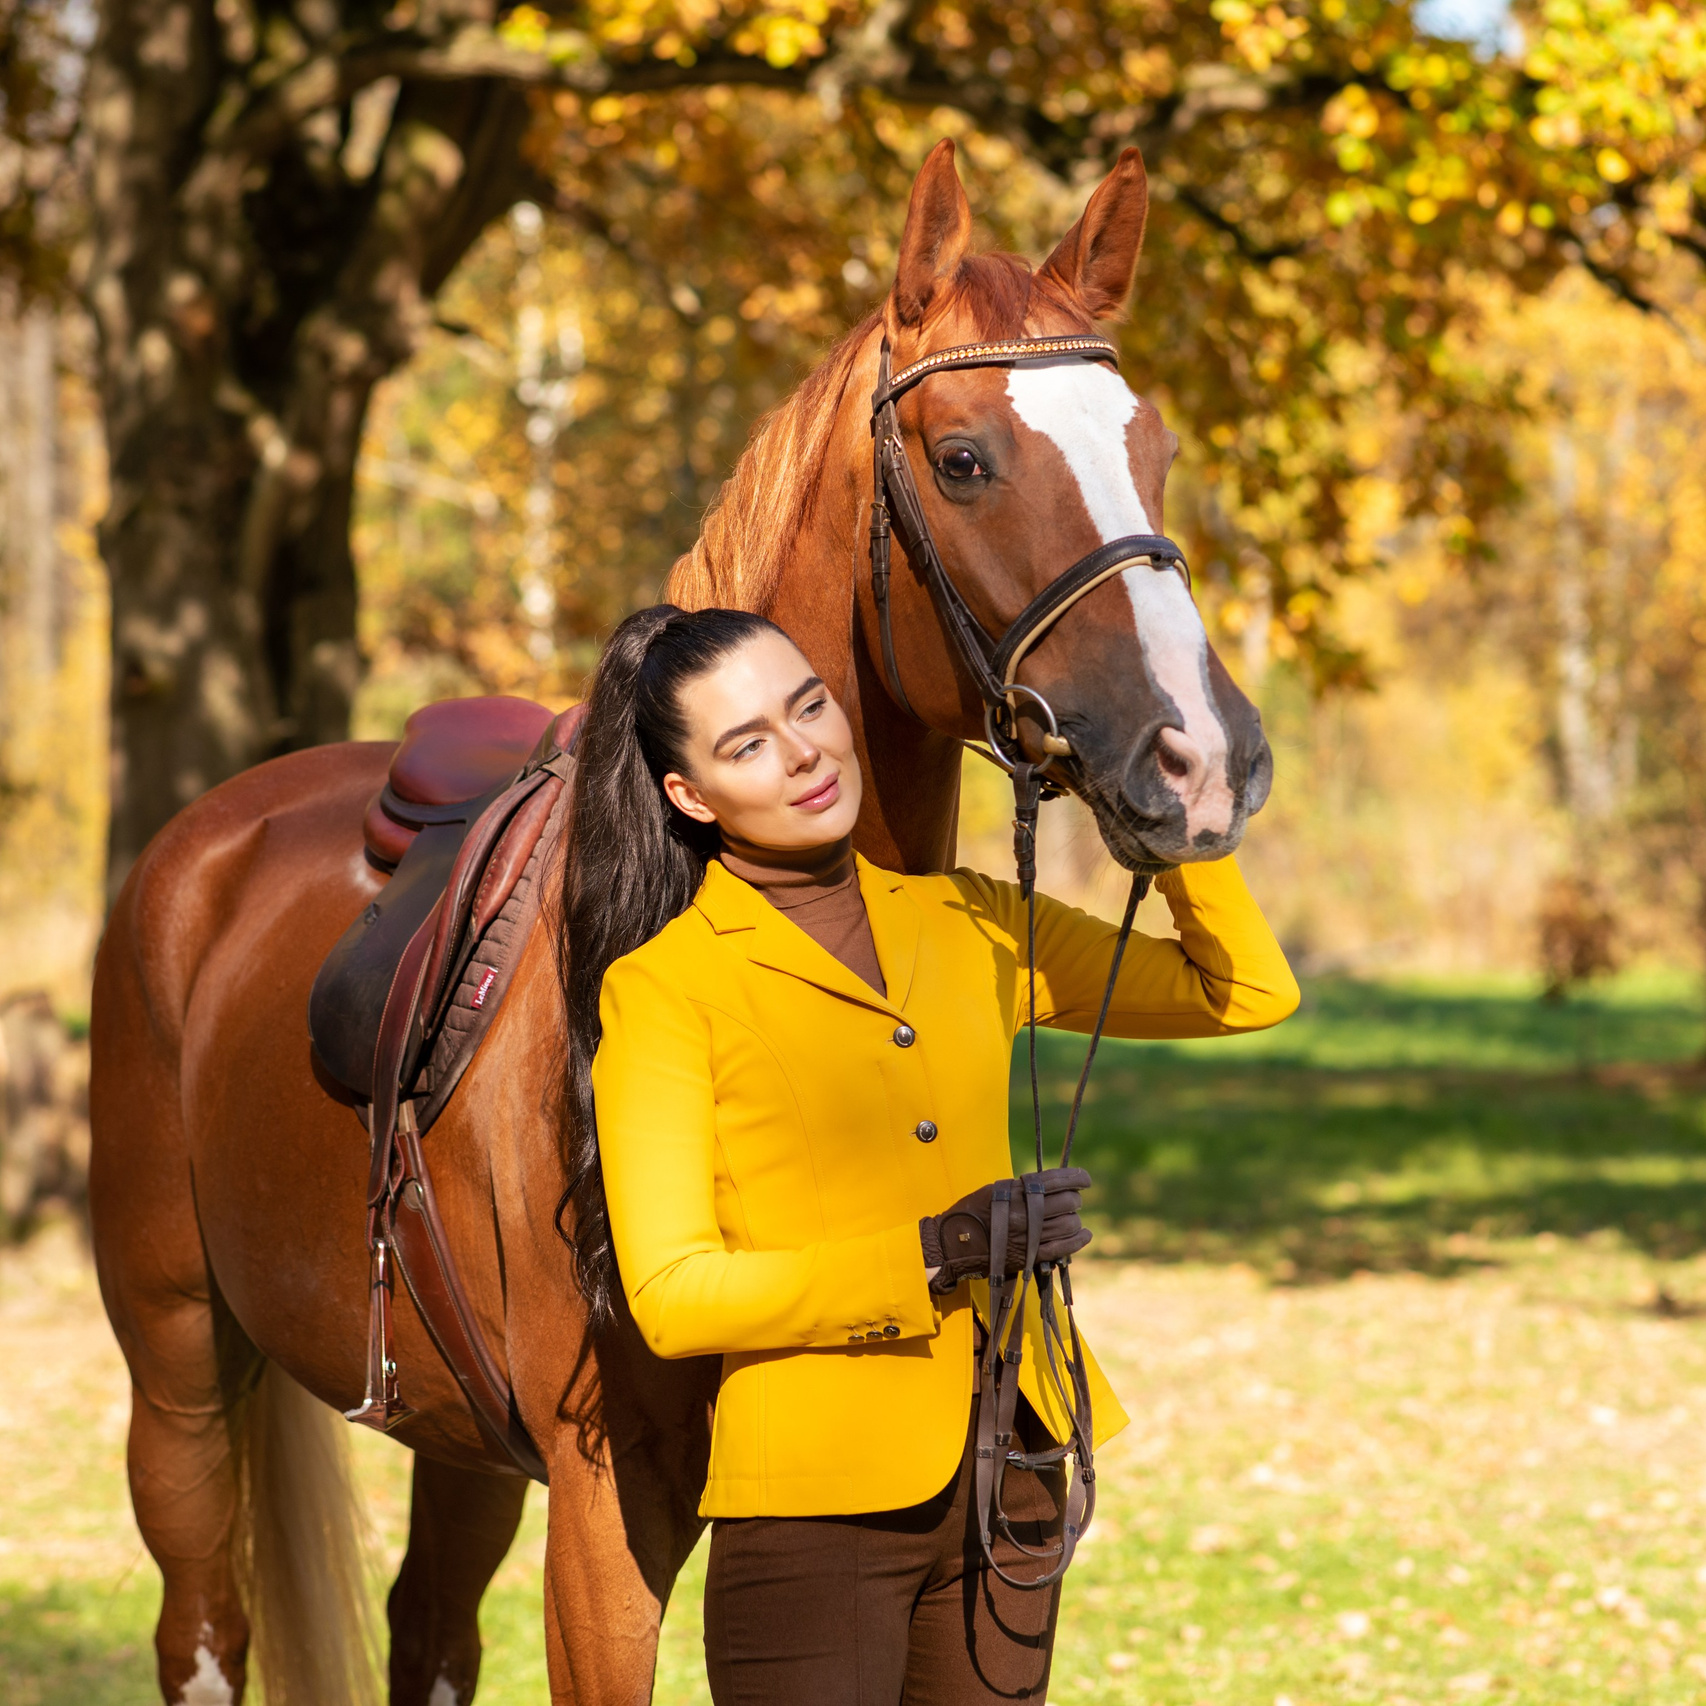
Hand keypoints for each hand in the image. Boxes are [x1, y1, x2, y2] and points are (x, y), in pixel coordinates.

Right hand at [919, 1168, 1091, 1293]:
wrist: (954, 1243)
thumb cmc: (973, 1213)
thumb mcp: (995, 1190)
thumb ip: (1023, 1188)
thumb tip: (1052, 1186)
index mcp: (1015, 1191)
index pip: (1055, 1180)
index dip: (1076, 1177)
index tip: (1085, 1178)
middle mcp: (1024, 1212)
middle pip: (1067, 1202)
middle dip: (1074, 1200)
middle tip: (1072, 1201)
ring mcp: (1028, 1236)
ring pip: (1069, 1224)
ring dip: (1075, 1220)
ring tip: (1072, 1218)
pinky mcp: (1029, 1256)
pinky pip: (1063, 1247)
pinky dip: (1078, 1240)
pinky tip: (1084, 1234)